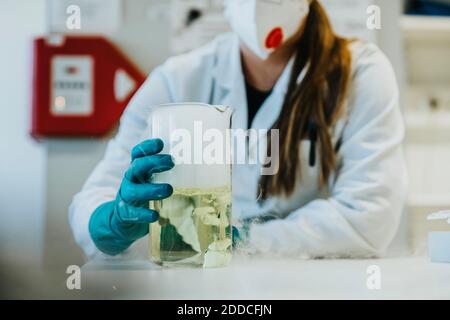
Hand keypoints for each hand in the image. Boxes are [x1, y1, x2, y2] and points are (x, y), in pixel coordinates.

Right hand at [89, 139, 173, 255]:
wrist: (121, 220)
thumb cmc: (144, 196)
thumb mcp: (153, 180)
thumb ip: (170, 174)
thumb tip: (201, 169)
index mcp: (137, 169)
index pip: (138, 153)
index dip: (147, 147)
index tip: (160, 143)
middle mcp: (130, 180)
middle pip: (137, 167)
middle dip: (153, 162)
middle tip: (171, 162)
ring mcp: (126, 196)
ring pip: (134, 190)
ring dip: (151, 189)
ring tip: (168, 190)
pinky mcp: (125, 214)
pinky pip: (133, 213)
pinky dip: (144, 214)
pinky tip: (155, 215)